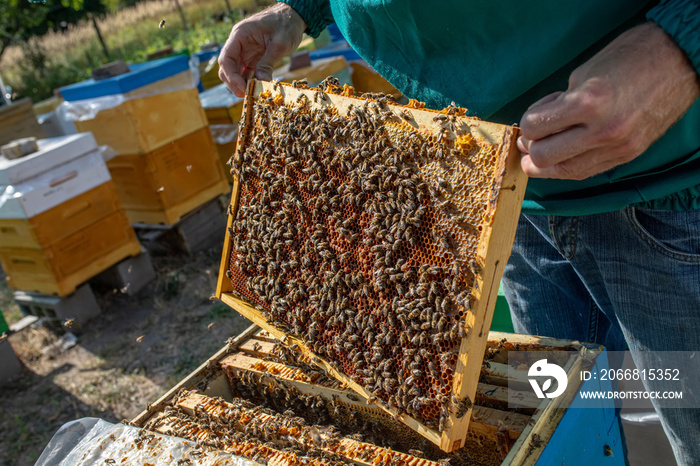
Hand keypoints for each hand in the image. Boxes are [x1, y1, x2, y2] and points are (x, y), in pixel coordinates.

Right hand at [218, 3, 305, 96]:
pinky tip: (255, 90)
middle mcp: (238, 43)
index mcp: (240, 35)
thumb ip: (268, 63)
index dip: (231, 76)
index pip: (226, 58)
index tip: (242, 88)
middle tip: (246, 96)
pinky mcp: (252, 58)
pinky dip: (248, 81)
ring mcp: (244, 51)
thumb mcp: (279, 44)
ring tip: (250, 95)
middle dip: (233, 83)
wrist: (293, 17)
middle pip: (227, 67)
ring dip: (239, 84)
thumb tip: (261, 83)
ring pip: (234, 71)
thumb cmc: (286, 24)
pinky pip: (245, 72)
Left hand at [518, 22, 699, 180]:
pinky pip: (585, 171)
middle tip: (534, 136)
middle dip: (531, 147)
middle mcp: (602, 130)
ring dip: (545, 163)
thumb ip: (558, 103)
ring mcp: (616, 147)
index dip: (527, 123)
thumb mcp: (584, 74)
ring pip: (562, 171)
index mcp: (588, 102)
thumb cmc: (630, 58)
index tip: (534, 116)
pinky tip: (565, 152)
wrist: (679, 61)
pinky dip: (567, 165)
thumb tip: (538, 126)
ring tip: (543, 148)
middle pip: (543, 157)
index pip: (534, 128)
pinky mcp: (627, 155)